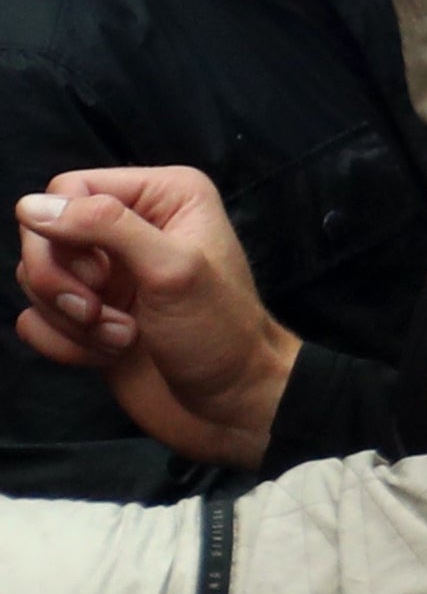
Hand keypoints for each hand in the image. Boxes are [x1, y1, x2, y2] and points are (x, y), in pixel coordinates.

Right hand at [16, 164, 294, 466]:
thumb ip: (103, 227)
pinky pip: (36, 320)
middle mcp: (131, 227)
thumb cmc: (217, 332)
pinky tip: (111, 354)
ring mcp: (108, 274)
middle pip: (43, 235)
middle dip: (62, 285)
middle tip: (102, 314)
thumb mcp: (171, 269)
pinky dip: (65, 344)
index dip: (64, 234)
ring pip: (37, 281)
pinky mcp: (88, 316)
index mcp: (161, 196)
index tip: (98, 275)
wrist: (228, 403)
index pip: (67, 190)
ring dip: (71, 320)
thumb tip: (31, 207)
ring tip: (124, 337)